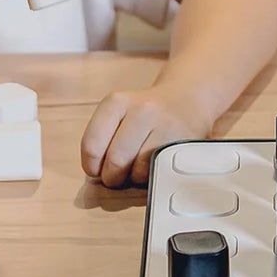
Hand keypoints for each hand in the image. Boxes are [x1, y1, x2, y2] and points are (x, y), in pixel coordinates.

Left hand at [81, 82, 213, 187]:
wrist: (185, 98)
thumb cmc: (142, 115)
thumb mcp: (116, 114)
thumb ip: (99, 140)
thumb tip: (96, 173)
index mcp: (116, 102)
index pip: (91, 146)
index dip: (92, 166)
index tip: (98, 167)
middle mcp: (142, 110)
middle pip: (115, 162)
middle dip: (113, 177)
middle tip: (118, 174)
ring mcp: (166, 126)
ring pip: (139, 171)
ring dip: (135, 178)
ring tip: (138, 166)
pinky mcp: (183, 142)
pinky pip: (160, 173)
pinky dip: (153, 177)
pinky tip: (154, 165)